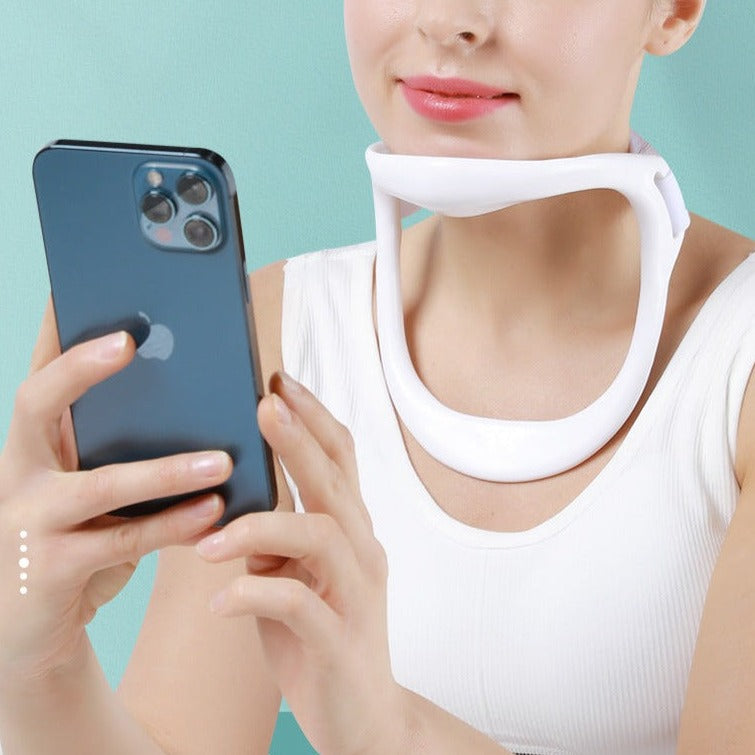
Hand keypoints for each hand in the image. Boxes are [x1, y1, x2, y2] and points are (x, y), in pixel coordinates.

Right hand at [0, 299, 230, 683]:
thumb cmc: (75, 541)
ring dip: (167, 469)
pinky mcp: (49, 570)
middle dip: (80, 368)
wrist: (28, 629)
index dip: (55, 329)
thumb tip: (202, 408)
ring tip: (220, 458)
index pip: (42, 375)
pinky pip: (122, 542)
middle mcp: (19, 472)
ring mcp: (27, 521)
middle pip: (37, 403)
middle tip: (128, 339)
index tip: (75, 282)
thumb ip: (125, 452)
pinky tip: (214, 511)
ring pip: (101, 482)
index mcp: (35, 445)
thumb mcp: (94, 490)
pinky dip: (174, 526)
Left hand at [195, 372, 406, 754]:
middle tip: (264, 403)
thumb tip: (231, 498)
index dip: (314, 416)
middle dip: (300, 439)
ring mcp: (356, 593)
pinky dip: (254, 596)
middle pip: (335, 481)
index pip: (340, 459)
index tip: (278, 380)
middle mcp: (362, 550)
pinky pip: (298, 606)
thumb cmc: (319, 634)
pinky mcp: (340, 639)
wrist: (362, 716)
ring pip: (320, 536)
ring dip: (262, 527)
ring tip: (211, 536)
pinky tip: (219, 601)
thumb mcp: (294, 575)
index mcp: (350, 529)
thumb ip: (276, 536)